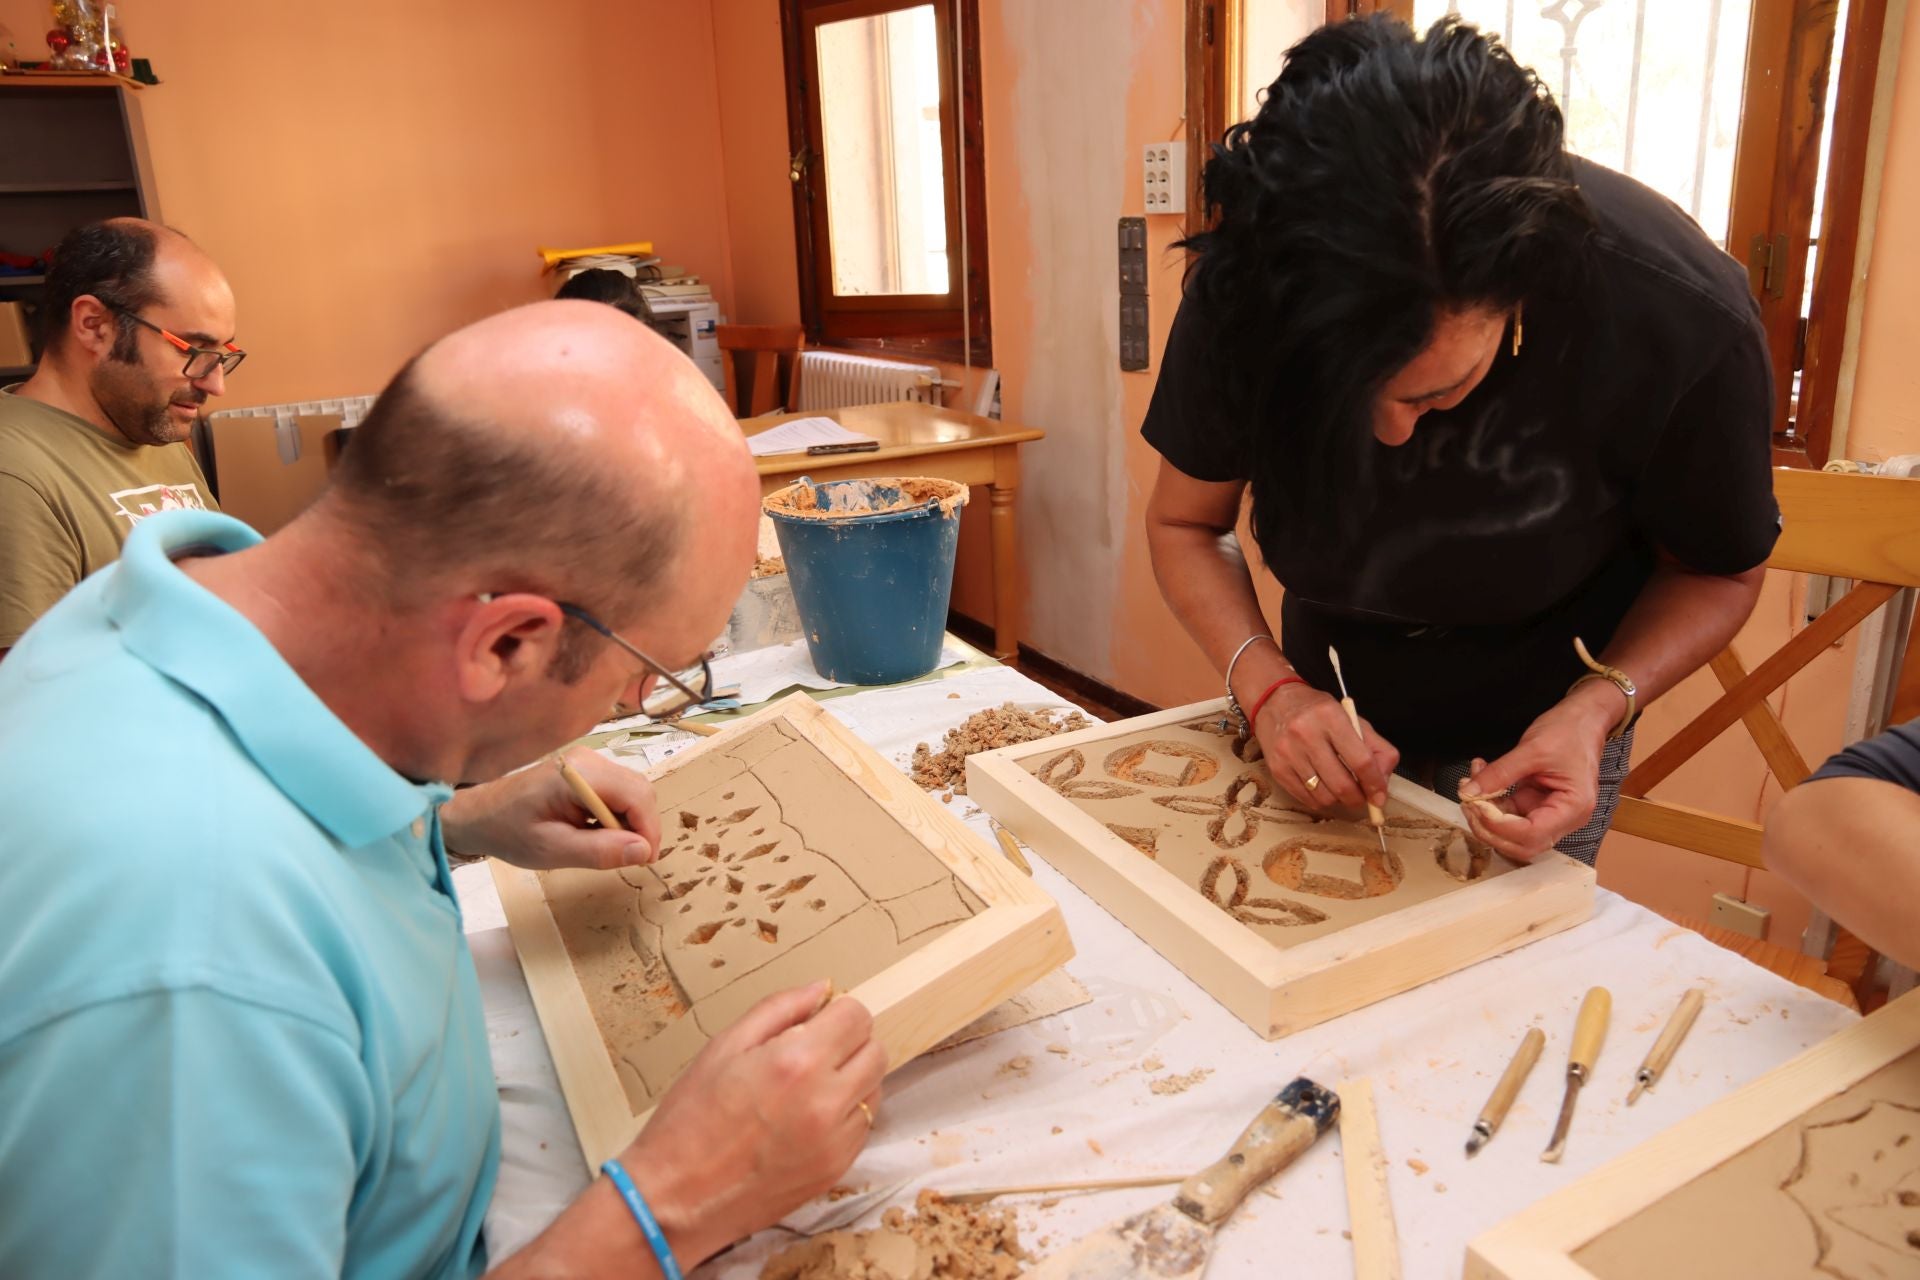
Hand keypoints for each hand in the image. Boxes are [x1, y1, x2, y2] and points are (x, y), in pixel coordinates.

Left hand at [439, 748, 661, 870]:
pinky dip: (617, 815)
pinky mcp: (586, 770)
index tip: (645, 861)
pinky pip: (618, 791)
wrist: (479, 815)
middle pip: (639, 790)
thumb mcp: (553, 850)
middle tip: (629, 858)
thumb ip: (600, 851)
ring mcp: (588, 762)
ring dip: (630, 822)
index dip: (648, 829)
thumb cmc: (509, 832)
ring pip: (632, 791)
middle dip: (641, 826)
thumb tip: (643, 851)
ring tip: (610, 848)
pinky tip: (598, 833)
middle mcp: (589, 759)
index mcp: (580, 774)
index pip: (636, 795)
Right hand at [621, 984, 885, 1267]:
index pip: (857, 1016)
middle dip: (849, 1043)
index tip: (816, 1022)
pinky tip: (806, 1119)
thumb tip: (821, 989)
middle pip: (876, 1051)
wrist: (676, 1199)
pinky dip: (844, 1116)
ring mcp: (836, 1141)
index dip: (836, 1013)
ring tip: (806, 1088)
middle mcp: (826, 1101)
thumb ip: (779, 1009)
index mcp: (797, 1062)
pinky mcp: (836, 1169)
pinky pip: (863, 1127)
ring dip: (851, 1079)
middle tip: (812, 1052)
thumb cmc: (689, 1121)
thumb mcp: (724, 1047)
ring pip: (874, 1089)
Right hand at [1253, 683, 1398, 812]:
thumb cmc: (1318, 712)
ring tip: (1342, 791)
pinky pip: (1306, 798)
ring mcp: (1289, 753)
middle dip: (1358, 798)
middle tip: (1362, 798)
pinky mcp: (1277, 768)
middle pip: (1341, 784)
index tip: (1379, 796)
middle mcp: (1306, 734)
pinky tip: (1325, 790)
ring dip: (1339, 801)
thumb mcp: (1351, 719)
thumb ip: (1376, 747)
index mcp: (1331, 717)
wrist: (1274, 702)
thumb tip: (1382, 783)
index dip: (1375, 784)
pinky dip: (1321, 801)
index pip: (1361, 760)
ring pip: (1323, 796)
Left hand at [1457, 681, 1622, 860]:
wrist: (1583, 719)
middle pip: (1522, 844)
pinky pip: (1510, 813)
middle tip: (1467, 802)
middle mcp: (1566, 819)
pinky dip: (1491, 801)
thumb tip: (1469, 792)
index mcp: (1573, 808)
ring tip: (1470, 783)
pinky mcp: (1537, 805)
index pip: (1532, 835)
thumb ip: (1499, 773)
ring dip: (1486, 813)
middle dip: (1489, 828)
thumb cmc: (1568, 732)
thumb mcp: (1532, 749)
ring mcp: (1551, 813)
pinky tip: (1479, 777)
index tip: (1475, 804)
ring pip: (1512, 832)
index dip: (1499, 826)